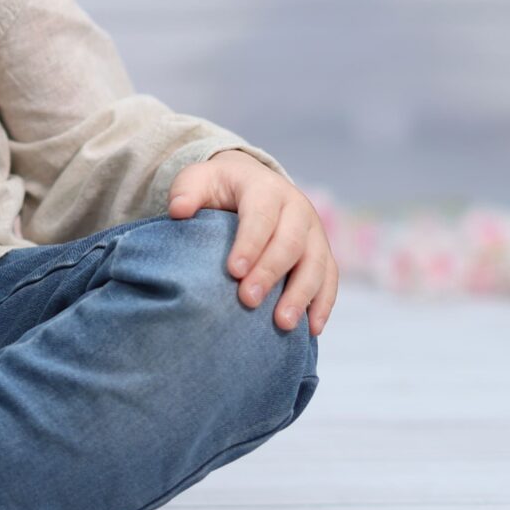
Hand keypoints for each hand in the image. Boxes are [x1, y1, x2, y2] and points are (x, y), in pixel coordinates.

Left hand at [167, 150, 336, 335]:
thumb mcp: (200, 180)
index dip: (250, 243)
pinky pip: (330, 279)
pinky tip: (312, 329)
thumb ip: (187, 192)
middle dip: (270, 272)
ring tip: (283, 324)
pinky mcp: (323, 254)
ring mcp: (314, 232)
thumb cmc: (221, 188)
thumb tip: (179, 211)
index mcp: (266, 189)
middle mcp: (297, 208)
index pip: (261, 215)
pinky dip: (323, 304)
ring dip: (301, 294)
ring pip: (316, 263)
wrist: (251, 185)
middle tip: (249, 300)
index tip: (233, 271)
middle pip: (290, 242)